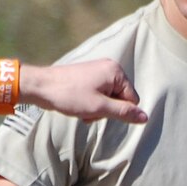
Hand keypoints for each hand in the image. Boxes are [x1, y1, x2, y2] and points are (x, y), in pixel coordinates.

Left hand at [23, 59, 147, 124]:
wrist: (41, 86)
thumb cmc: (69, 95)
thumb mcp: (99, 108)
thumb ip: (124, 112)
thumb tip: (145, 118)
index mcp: (116, 72)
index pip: (132, 99)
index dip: (117, 110)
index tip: (99, 110)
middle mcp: (110, 68)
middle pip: (121, 99)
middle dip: (106, 109)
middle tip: (88, 110)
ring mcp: (99, 71)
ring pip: (109, 99)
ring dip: (97, 109)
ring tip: (81, 107)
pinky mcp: (89, 76)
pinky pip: (99, 94)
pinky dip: (91, 103)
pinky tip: (79, 104)